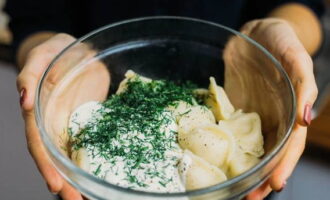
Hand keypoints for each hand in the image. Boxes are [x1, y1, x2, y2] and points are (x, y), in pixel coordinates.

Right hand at [17, 33, 109, 198]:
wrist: (80, 52)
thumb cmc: (58, 51)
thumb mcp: (45, 54)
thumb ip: (31, 73)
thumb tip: (24, 100)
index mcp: (40, 112)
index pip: (39, 143)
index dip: (46, 165)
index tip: (56, 185)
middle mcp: (54, 124)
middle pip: (56, 157)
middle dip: (65, 181)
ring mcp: (72, 125)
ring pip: (73, 156)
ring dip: (79, 178)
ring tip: (89, 198)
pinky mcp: (89, 123)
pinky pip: (91, 144)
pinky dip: (93, 162)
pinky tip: (102, 175)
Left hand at [223, 18, 317, 198]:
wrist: (251, 35)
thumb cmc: (278, 41)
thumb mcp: (295, 58)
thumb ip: (304, 86)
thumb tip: (306, 119)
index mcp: (288, 112)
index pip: (288, 146)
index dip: (283, 166)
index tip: (274, 186)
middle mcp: (270, 119)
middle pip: (268, 155)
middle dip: (261, 178)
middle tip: (249, 198)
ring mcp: (250, 117)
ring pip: (248, 149)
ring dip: (243, 170)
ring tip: (234, 189)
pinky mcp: (231, 110)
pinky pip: (228, 131)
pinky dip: (224, 148)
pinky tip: (215, 160)